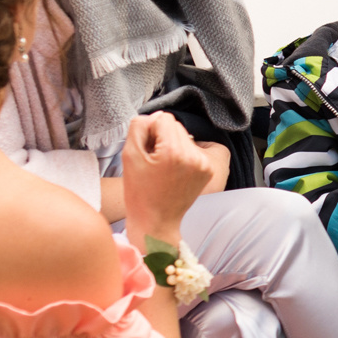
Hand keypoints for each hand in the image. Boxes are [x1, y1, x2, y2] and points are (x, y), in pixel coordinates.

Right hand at [120, 114, 219, 241]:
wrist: (155, 220)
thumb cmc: (139, 191)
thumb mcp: (129, 155)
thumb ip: (139, 127)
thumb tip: (155, 116)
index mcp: (175, 152)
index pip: (163, 119)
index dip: (150, 130)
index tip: (146, 148)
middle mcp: (195, 156)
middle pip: (176, 127)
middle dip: (162, 137)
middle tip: (152, 159)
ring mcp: (204, 164)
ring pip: (185, 137)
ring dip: (172, 145)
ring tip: (161, 166)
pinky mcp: (208, 170)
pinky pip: (193, 150)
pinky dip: (182, 155)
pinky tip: (171, 171)